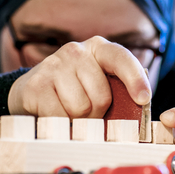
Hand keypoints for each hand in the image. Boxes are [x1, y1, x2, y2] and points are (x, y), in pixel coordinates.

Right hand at [8, 36, 150, 117]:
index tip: (143, 98)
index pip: (121, 59)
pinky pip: (59, 116)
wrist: (31, 90)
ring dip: (78, 120)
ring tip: (68, 110)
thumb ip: (119, 91)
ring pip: (81, 109)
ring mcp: (53, 65)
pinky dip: (60, 124)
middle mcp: (76, 51)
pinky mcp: (36, 85)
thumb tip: (139, 107)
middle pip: (101, 96)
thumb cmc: (74, 91)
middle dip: (97, 113)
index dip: (135, 79)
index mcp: (98, 49)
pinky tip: (53, 113)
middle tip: (87, 111)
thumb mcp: (98, 83)